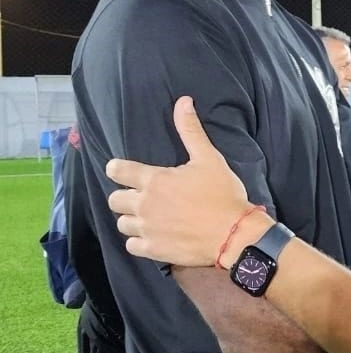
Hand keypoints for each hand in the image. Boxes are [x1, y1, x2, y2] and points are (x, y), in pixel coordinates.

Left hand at [106, 96, 252, 265]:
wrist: (234, 234)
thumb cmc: (223, 194)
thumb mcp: (209, 158)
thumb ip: (190, 131)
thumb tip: (183, 101)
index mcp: (155, 180)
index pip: (118, 171)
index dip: (116, 169)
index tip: (121, 171)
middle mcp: (145, 205)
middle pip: (114, 200)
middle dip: (124, 196)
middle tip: (140, 197)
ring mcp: (148, 229)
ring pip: (122, 224)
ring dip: (131, 219)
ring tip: (146, 217)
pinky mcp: (154, 250)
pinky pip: (131, 246)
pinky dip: (138, 242)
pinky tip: (152, 236)